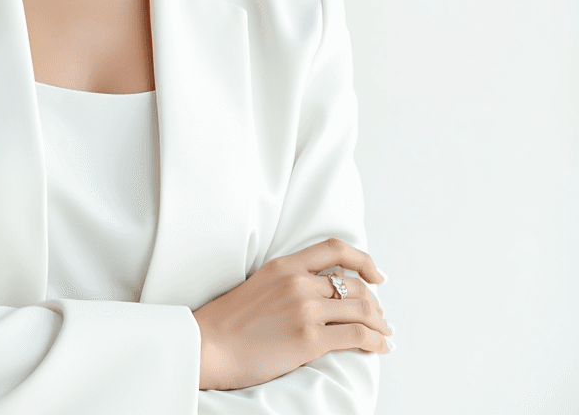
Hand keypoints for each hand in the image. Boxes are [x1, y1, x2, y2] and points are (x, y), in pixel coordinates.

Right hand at [192, 238, 391, 390]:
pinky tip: (381, 347)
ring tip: (385, 334)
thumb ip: (289, 282)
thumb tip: (322, 292)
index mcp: (284, 265)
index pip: (334, 249)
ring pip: (360, 310)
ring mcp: (305, 309)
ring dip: (380, 324)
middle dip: (374, 303)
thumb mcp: (260, 285)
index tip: (376, 275)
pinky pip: (356, 336)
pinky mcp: (309, 339)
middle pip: (353, 285)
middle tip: (380, 317)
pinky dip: (376, 342)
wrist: (210, 344)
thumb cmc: (231, 321)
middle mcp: (298, 282)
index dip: (362, 260)